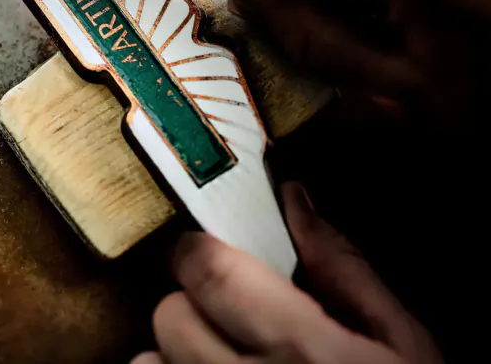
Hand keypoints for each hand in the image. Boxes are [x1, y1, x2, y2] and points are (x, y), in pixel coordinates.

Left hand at [130, 182, 442, 363]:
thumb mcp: (402, 343)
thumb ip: (343, 267)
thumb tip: (296, 203)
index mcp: (302, 351)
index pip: (208, 269)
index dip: (201, 250)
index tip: (209, 253)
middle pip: (170, 313)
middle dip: (192, 302)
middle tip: (227, 313)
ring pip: (148, 361)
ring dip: (174, 351)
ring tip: (218, 359)